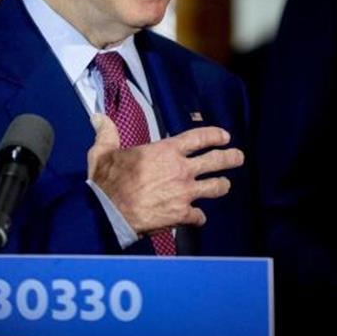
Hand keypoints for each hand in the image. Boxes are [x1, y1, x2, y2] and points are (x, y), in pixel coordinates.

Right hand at [86, 113, 244, 234]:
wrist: (109, 212)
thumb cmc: (107, 181)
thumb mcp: (103, 152)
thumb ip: (106, 133)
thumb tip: (98, 117)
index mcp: (166, 151)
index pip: (199, 137)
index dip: (215, 135)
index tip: (224, 136)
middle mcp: (181, 170)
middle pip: (216, 161)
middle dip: (230, 157)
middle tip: (238, 157)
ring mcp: (184, 193)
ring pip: (215, 187)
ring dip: (222, 185)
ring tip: (224, 184)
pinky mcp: (182, 214)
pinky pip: (199, 216)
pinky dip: (198, 217)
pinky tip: (197, 218)